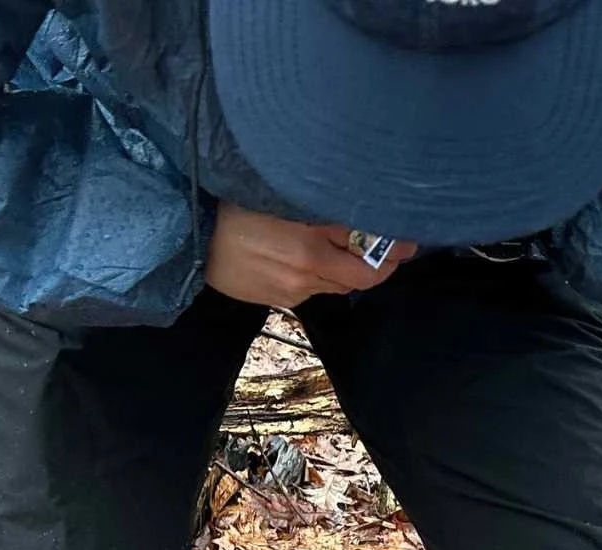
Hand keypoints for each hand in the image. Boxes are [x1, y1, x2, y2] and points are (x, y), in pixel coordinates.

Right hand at [205, 203, 415, 307]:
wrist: (192, 238)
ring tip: (336, 244)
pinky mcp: (282, 301)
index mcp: (311, 242)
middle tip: (392, 248)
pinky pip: (313, 289)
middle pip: (361, 276)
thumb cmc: (234, 207)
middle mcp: (307, 270)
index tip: (409, 241)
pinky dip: (317, 274)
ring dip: (344, 267)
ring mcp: (295, 289)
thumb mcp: (281, 195)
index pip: (369, 253)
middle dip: (377, 263)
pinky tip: (299, 255)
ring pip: (337, 283)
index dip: (393, 248)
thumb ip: (322, 208)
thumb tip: (362, 214)